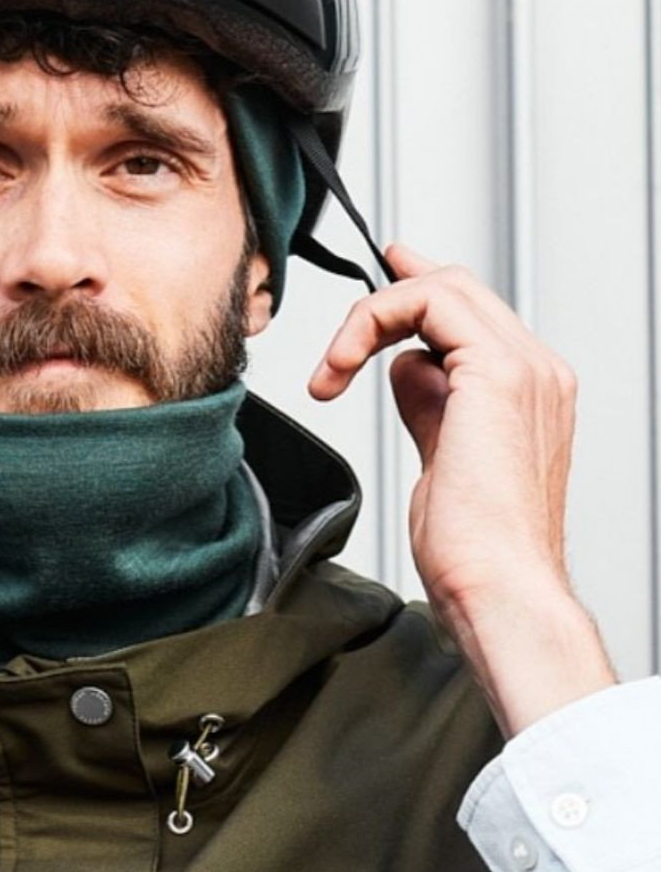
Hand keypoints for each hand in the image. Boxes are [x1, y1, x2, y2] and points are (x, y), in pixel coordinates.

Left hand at [307, 242, 577, 620]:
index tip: (374, 295)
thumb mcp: (440, 460)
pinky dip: (373, 322)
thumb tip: (406, 370)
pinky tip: (343, 366)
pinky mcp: (497, 373)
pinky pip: (428, 301)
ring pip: (443, 286)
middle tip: (338, 342)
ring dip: (372, 318)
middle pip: (459, 289)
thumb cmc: (474, 550)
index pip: (472, 314)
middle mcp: (537, 372)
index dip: (417, 292)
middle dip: (388, 298)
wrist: (496, 585)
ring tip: (334, 369)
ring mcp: (524, 368)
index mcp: (530, 392)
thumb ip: (430, 407)